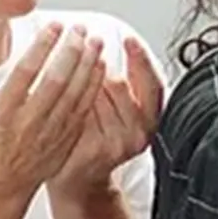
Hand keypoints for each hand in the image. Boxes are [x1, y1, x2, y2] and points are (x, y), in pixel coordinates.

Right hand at [0, 24, 106, 193]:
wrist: (6, 176)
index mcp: (3, 111)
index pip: (26, 72)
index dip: (43, 47)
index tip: (55, 27)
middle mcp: (29, 121)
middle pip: (56, 80)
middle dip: (71, 51)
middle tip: (80, 29)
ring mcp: (51, 131)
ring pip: (75, 93)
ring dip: (88, 64)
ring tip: (96, 41)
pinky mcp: (68, 137)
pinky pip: (85, 107)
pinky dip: (94, 84)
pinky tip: (100, 65)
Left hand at [53, 34, 164, 199]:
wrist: (76, 178)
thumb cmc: (89, 138)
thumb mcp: (110, 110)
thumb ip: (116, 86)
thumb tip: (102, 47)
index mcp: (150, 119)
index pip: (152, 82)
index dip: (141, 60)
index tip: (129, 41)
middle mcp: (142, 132)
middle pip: (122, 85)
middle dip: (100, 71)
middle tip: (86, 67)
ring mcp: (123, 143)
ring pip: (101, 96)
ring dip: (85, 84)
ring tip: (73, 89)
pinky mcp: (102, 150)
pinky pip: (86, 112)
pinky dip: (75, 100)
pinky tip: (65, 99)